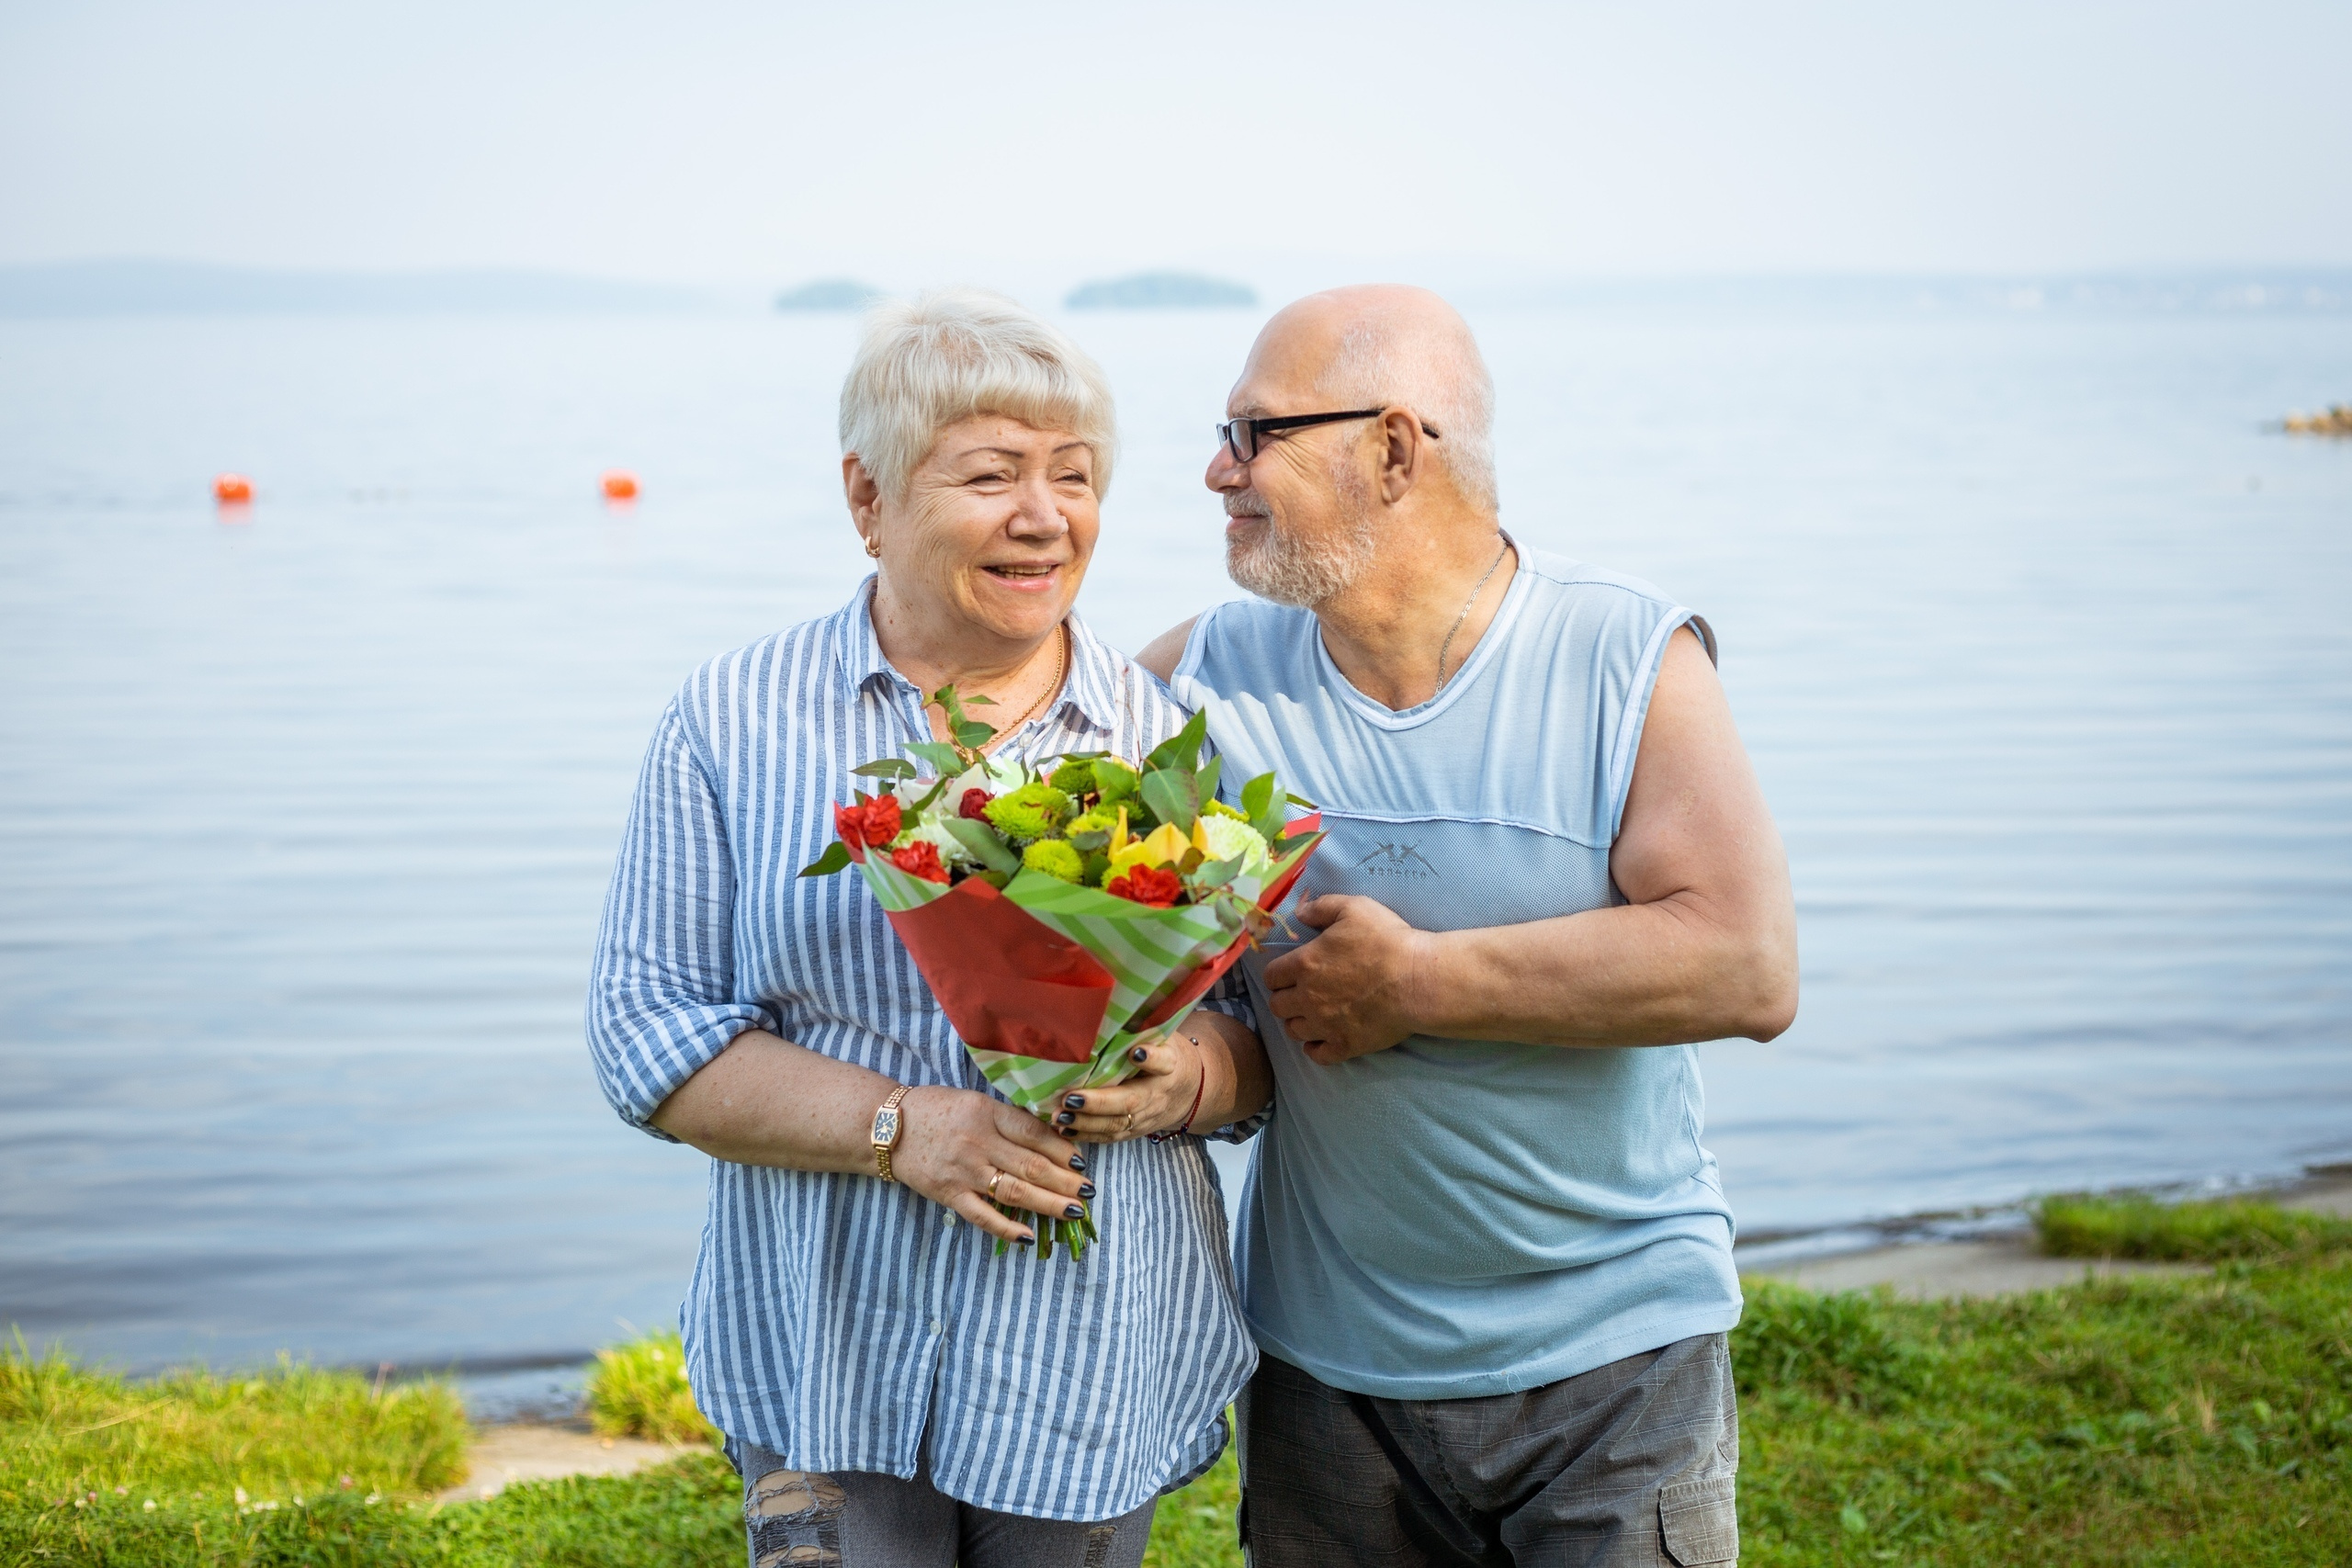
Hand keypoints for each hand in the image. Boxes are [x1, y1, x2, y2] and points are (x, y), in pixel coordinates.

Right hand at [889, 1086, 1090, 1244]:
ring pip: (1015, 1191)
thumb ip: (1007, 1119)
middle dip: (1066, 1181)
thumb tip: (1051, 1137)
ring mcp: (963, 1171)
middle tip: (1089, 1192)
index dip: (1063, 1148)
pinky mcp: (948, 1195)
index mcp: (987, 1113)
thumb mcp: (974, 1102)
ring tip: (1074, 1211)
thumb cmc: (936, 1110)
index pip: (1034, 1133)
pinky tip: (1029, 1236)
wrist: (886, 1128)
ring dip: (1049, 1204)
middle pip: (1031, 1165)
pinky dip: (1007, 1228)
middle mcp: (978, 1142)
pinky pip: (982, 1216)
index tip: (1081, 1161)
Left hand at [1055, 1031, 1202, 1142]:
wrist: (1188, 1092)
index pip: (1163, 1062)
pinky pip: (1110, 1137)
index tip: (1135, 1053)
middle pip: (1130, 1101)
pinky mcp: (1134, 1131)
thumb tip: (1109, 1012)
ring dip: (1085, 1123)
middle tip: (1070, 1098)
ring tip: (1060, 1116)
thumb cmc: (1166, 1055)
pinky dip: (1086, 1135)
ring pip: (1116, 1124)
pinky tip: (1064, 1129)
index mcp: (1169, 1065)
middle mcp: (1157, 1093)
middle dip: (1098, 1102)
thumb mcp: (1163, 1038)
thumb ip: (1141, 1031)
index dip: (1151, 1058)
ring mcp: (1146, 1116)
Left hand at [1262, 893, 1430, 1064]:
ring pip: (1293, 1031)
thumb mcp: (1354, 908)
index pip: (1271, 976)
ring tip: (1313, 1015)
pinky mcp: (1345, 1045)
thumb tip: (1299, 912)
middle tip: (1301, 993)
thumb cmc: (1386, 941)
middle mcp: (1307, 998)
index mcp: (1304, 964)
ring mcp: (1325, 1025)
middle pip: (1277, 1006)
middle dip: (1285, 999)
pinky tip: (1323, 1038)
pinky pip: (1317, 1055)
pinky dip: (1315, 1048)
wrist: (1417, 980)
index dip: (1278, 974)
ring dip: (1299, 1022)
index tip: (1289, 973)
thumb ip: (1321, 907)